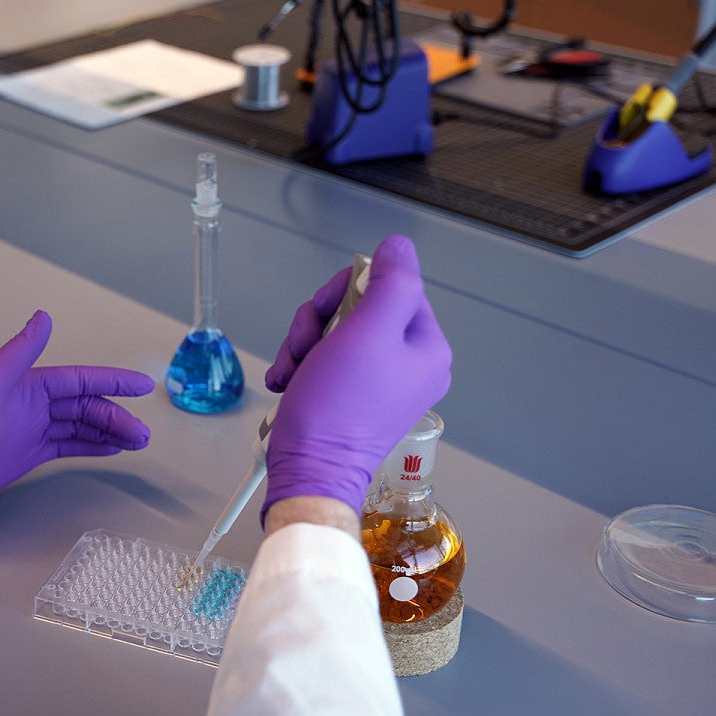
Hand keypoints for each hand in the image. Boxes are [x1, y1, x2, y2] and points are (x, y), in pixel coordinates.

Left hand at [0, 310, 154, 521]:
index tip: (142, 386)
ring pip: (81, 426)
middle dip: (117, 416)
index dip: (112, 382)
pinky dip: (91, 446)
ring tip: (138, 443)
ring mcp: (31, 431)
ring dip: (109, 432)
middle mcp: (33, 405)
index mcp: (27, 385)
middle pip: (86, 406)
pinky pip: (67, 446)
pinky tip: (111, 450)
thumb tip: (44, 316)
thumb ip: (20, 352)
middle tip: (144, 435)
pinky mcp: (27, 455)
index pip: (80, 380)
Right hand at [261, 235, 450, 522]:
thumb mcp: (367, 332)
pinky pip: (325, 360)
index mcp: (427, 348)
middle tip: (305, 344)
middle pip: (360, 308)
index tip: (325, 311)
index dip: (350, 289)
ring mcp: (378, 384)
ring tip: (293, 368)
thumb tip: (398, 246)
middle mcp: (409, 365)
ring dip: (304, 343)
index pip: (392, 287)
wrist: (309, 469)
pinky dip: (301, 365)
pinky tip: (288, 381)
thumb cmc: (337, 406)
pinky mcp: (350, 398)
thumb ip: (391, 282)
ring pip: (336, 331)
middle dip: (321, 320)